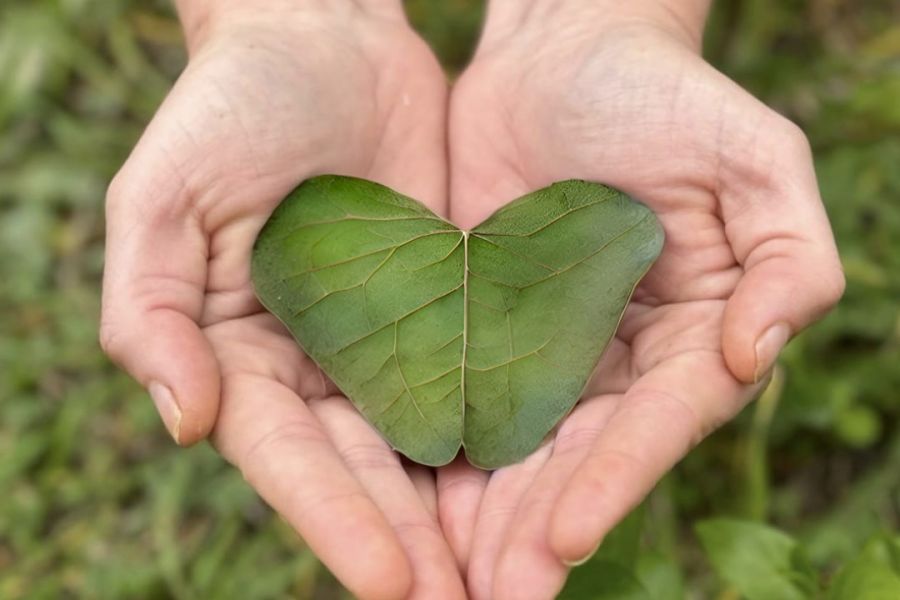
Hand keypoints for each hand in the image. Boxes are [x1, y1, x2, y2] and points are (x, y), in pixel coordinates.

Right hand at [99, 2, 465, 597]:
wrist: (320, 40)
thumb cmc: (225, 110)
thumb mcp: (162, 200)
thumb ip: (151, 313)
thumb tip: (186, 423)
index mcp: (245, 358)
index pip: (291, 459)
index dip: (336, 522)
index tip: (391, 581)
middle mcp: (320, 366)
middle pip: (368, 472)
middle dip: (414, 544)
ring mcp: (390, 339)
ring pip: (431, 442)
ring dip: (470, 513)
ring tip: (520, 575)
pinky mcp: (450, 304)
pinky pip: (481, 374)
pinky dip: (509, 430)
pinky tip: (550, 478)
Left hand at [439, 1, 844, 597]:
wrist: (562, 54)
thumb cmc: (664, 95)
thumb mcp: (752, 158)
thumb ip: (787, 258)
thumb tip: (756, 357)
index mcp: (688, 336)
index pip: (653, 424)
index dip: (615, 480)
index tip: (566, 537)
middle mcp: (614, 360)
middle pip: (576, 458)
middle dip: (536, 530)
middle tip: (494, 596)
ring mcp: (541, 348)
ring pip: (511, 446)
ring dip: (479, 516)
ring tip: (442, 580)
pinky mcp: (477, 324)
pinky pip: (454, 394)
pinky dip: (431, 449)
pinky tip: (400, 501)